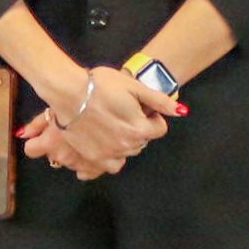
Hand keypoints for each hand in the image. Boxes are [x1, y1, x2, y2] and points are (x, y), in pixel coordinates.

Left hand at [17, 111, 126, 179]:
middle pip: (52, 155)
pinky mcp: (98, 168)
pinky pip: (87, 172)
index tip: (42, 135)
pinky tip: (92, 151)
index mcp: (49, 143)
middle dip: (58, 145)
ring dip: (73, 153)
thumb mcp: (56, 107)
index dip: (36, 141)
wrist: (112, 109)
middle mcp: (62, 157)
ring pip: (69, 162)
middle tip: (69, 128)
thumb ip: (36, 123)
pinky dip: (89, 165)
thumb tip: (21, 134)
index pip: (31, 149)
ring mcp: (80, 164)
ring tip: (84, 135)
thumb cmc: (81, 103)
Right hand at [46, 63, 175, 172]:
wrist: (68, 91)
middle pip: (144, 140)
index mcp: (140, 128)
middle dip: (139, 127)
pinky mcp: (94, 157)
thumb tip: (181, 112)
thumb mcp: (134, 86)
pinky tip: (107, 140)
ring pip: (130, 151)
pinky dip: (114, 155)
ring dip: (126, 140)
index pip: (160, 128)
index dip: (151, 115)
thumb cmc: (100, 85)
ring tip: (112, 122)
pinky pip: (113, 164)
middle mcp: (127, 145)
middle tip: (123, 112)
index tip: (138, 106)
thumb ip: (159, 101)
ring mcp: (110, 153)